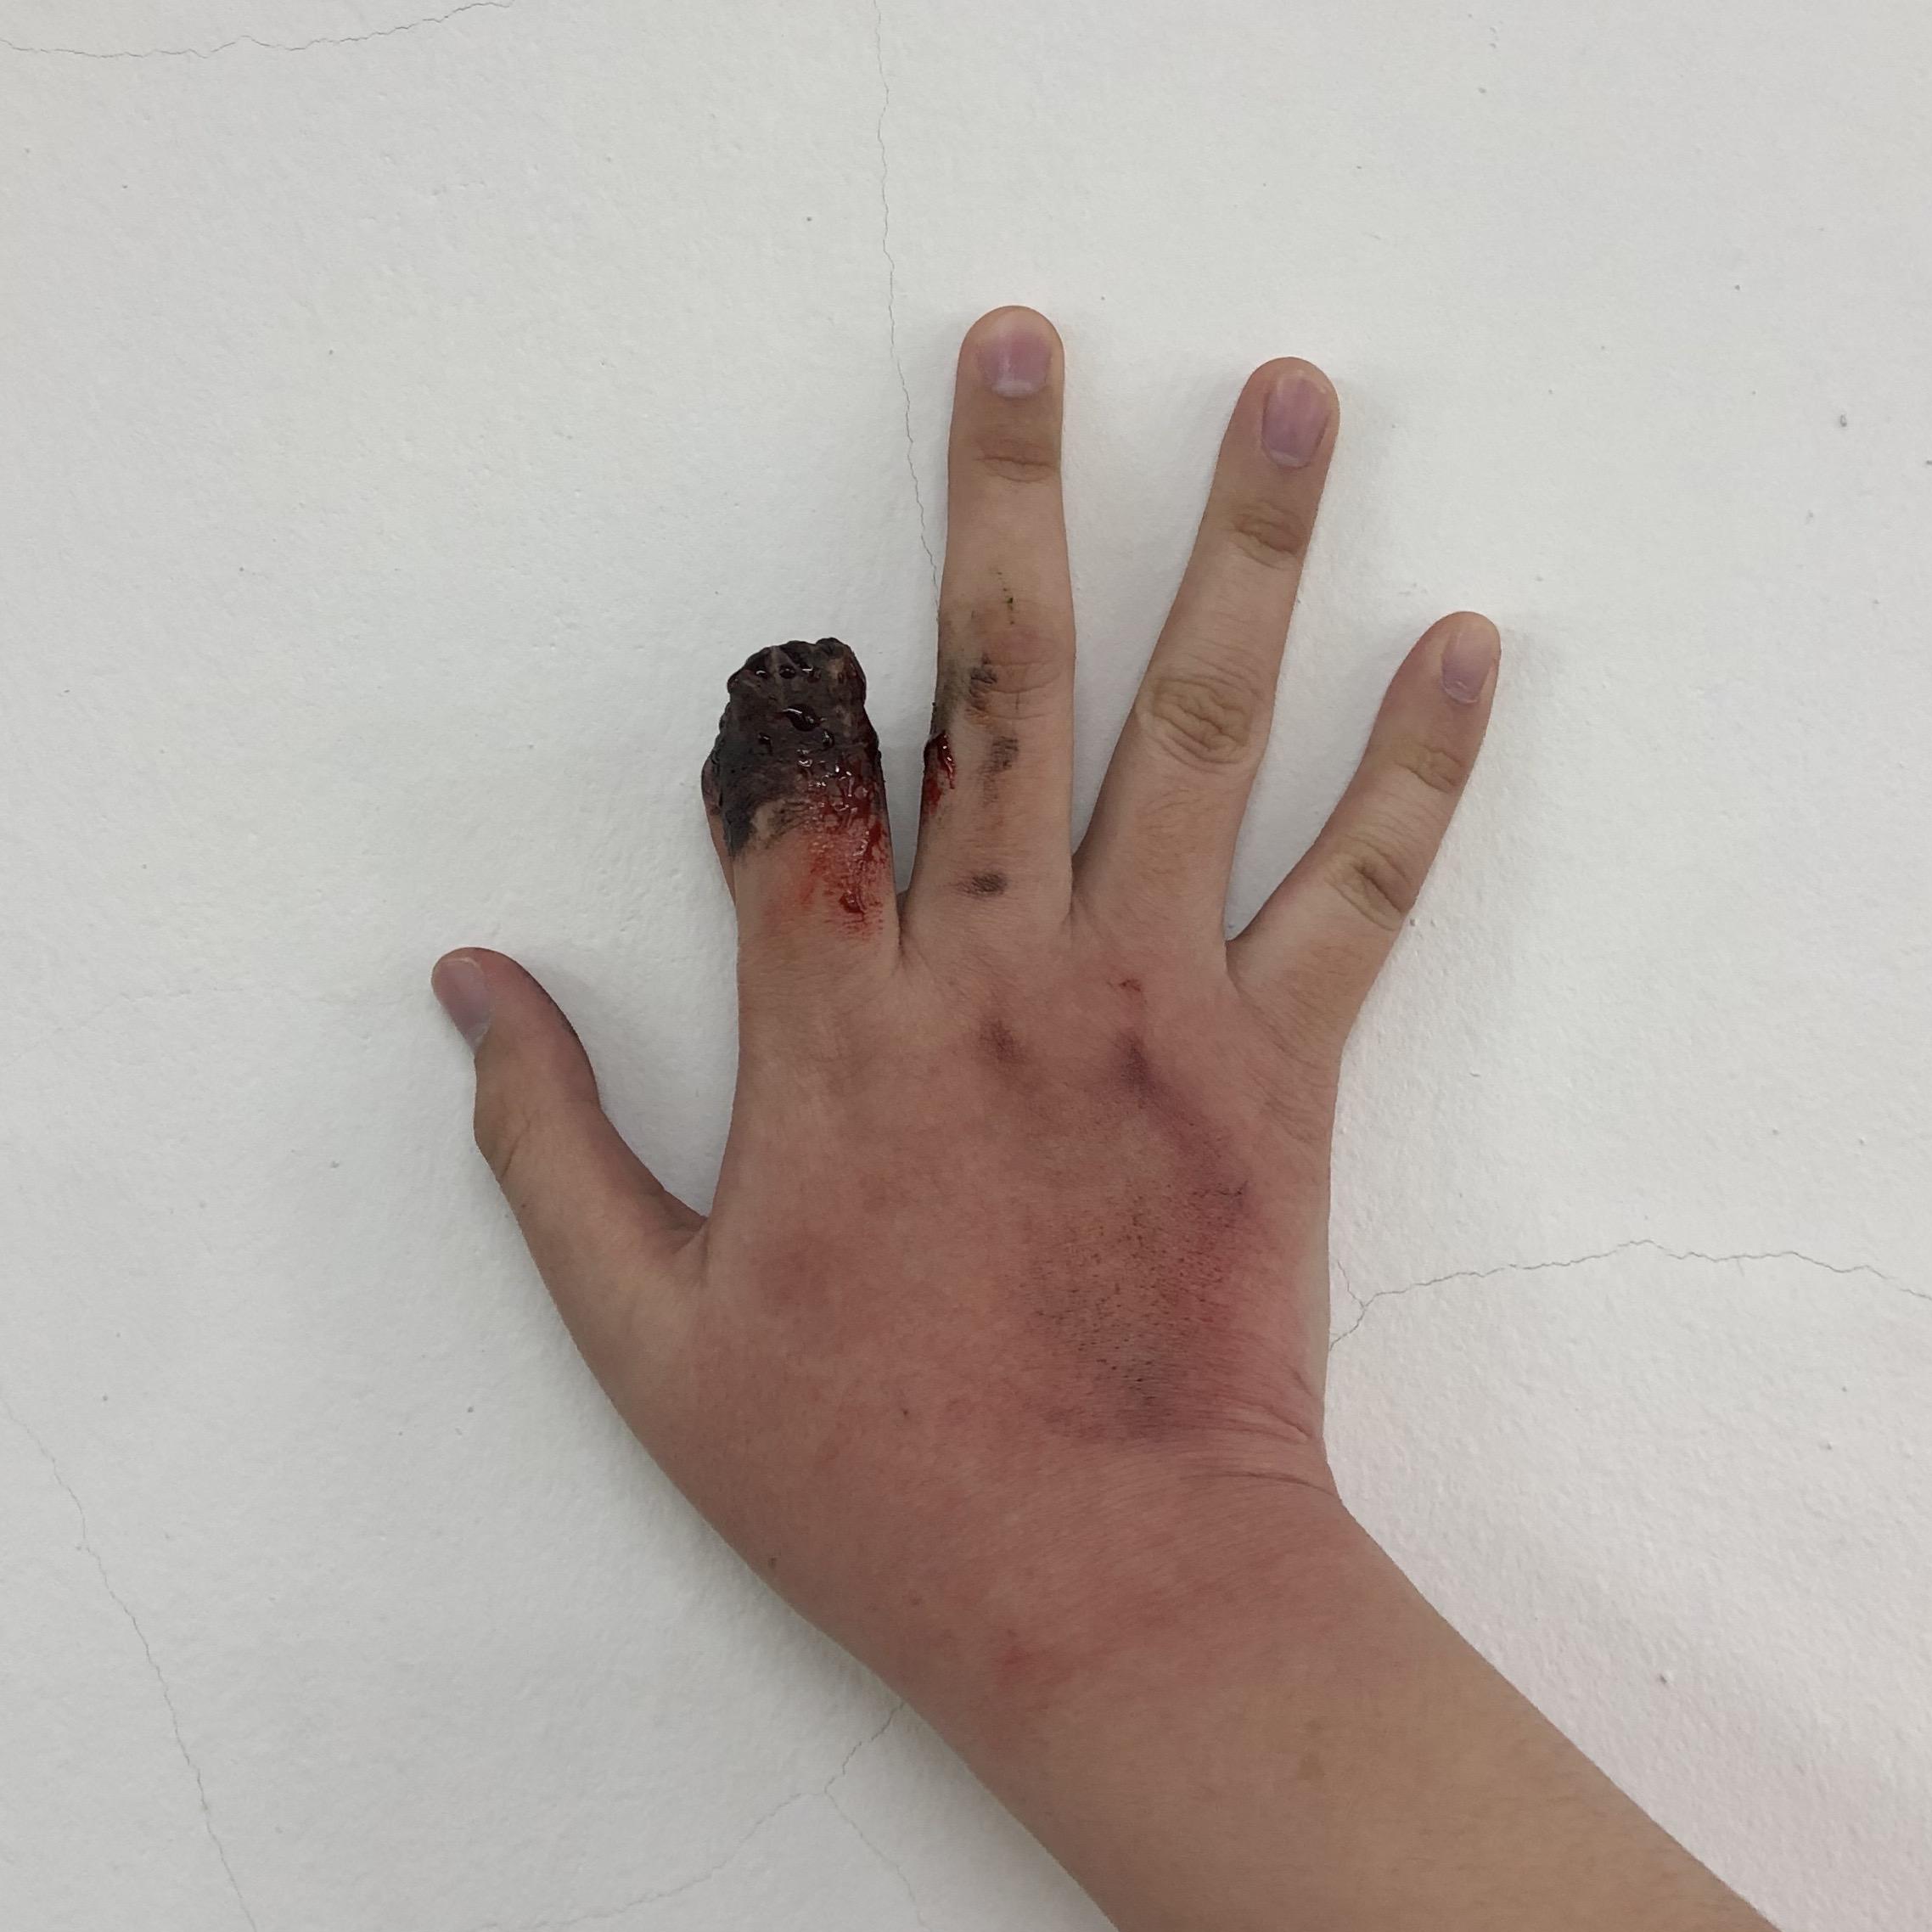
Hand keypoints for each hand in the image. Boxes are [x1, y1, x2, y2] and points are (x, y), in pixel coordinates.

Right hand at [432, 305, 1497, 1763]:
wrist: (1112, 1595)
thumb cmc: (871, 1481)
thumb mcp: (650, 1341)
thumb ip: (550, 1145)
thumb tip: (465, 984)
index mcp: (836, 1039)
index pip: (799, 800)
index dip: (780, 706)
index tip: (784, 641)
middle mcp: (999, 977)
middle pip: (999, 688)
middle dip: (1003, 497)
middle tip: (1022, 335)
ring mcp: (1155, 1004)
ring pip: (1197, 734)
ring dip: (1242, 550)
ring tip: (1282, 388)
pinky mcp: (1282, 1065)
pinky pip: (1365, 886)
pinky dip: (1421, 762)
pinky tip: (1467, 635)